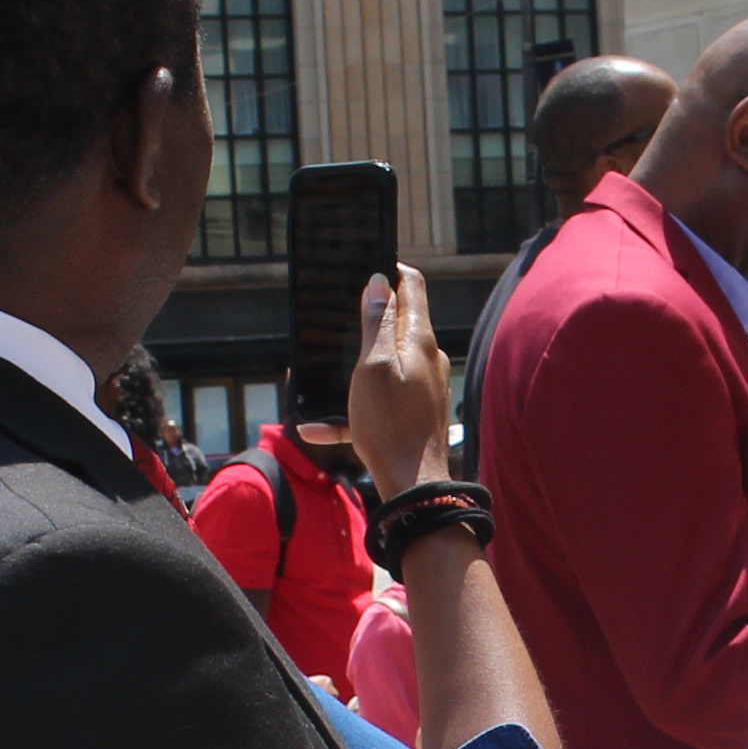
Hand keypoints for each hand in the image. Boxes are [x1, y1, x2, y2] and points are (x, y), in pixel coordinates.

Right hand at [346, 266, 452, 497]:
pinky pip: (381, 401)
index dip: (393, 271)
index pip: (413, 287)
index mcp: (419, 339)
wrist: (413, 484)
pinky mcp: (417, 413)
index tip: (371, 264)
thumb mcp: (373, 365)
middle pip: (402, 322)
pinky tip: (319, 429)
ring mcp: (425, 386)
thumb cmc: (389, 423)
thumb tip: (379, 283)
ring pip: (389, 362)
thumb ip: (376, 322)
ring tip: (332, 366)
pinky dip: (354, 408)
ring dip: (362, 361)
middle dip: (375, 313)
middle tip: (345, 310)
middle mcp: (428, 358)